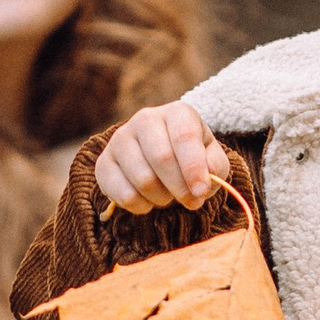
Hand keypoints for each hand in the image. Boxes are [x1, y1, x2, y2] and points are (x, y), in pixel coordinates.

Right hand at [94, 99, 236, 212]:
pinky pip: (123, 194)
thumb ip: (215, 166)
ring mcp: (120, 139)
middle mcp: (145, 119)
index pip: (184, 136)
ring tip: (168, 195)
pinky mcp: (104, 163)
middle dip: (180, 188)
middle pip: (161, 158)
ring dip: (162, 198)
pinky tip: (149, 199)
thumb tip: (206, 175)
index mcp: (177, 113)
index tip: (201, 192)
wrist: (163, 165)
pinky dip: (142, 206)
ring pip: (142, 179)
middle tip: (190, 201)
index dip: (193, 168)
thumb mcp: (212, 161)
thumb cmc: (192, 160)